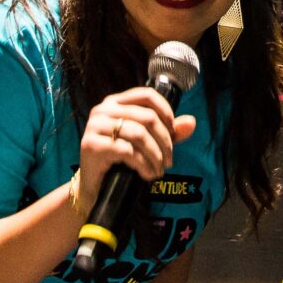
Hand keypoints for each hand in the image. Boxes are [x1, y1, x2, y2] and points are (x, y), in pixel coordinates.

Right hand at [77, 83, 193, 204]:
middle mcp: (103, 110)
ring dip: (155, 155)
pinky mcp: (91, 145)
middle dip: (165, 141)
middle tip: (169, 161)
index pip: (147, 95)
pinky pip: (127, 151)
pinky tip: (147, 174)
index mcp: (115, 102)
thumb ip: (168, 131)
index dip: (166, 111)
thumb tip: (191, 122)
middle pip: (147, 117)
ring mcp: (95, 126)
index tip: (174, 132)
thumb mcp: (147, 143)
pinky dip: (143, 164)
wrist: (94, 187)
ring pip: (139, 134)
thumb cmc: (120, 162)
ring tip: (159, 170)